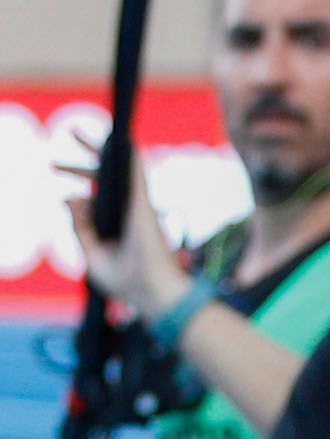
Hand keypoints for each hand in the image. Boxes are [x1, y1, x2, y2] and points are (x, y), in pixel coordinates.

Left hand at [61, 138, 187, 322]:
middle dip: (77, 168)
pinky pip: (133, 167)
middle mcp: (125, 211)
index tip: (57, 177)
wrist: (152, 290)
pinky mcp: (141, 199)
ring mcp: (134, 203)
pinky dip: (124, 151)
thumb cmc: (127, 281)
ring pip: (114, 168)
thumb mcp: (93, 257)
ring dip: (94, 148)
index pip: (93, 199)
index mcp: (115, 226)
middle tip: (53, 163)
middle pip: (100, 181)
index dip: (76, 190)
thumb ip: (80, 228)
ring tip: (72, 132)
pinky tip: (110, 136)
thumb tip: (68, 197)